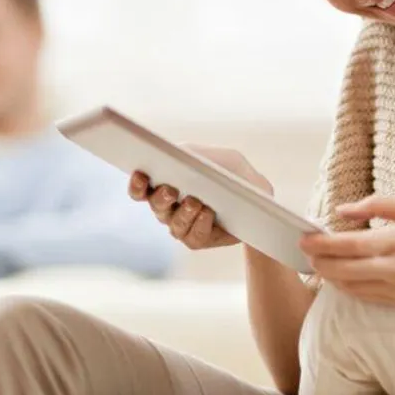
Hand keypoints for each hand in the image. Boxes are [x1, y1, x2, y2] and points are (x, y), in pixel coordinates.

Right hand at [127, 145, 272, 250]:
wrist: (258, 197)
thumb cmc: (231, 172)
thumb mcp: (216, 156)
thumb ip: (195, 154)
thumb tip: (176, 155)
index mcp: (164, 184)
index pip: (141, 188)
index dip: (136, 184)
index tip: (140, 174)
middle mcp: (168, 208)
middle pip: (156, 205)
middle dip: (161, 198)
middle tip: (170, 190)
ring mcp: (181, 226)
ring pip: (174, 223)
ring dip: (183, 213)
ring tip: (194, 202)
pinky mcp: (197, 240)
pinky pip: (193, 236)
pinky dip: (200, 224)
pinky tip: (208, 214)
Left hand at [299, 194, 394, 309]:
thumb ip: (378, 205)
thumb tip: (343, 209)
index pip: (348, 245)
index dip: (322, 243)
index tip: (304, 237)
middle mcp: (394, 269)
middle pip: (343, 268)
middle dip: (319, 260)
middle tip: (304, 251)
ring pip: (350, 286)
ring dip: (329, 276)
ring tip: (317, 263)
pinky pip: (365, 297)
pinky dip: (347, 288)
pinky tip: (339, 278)